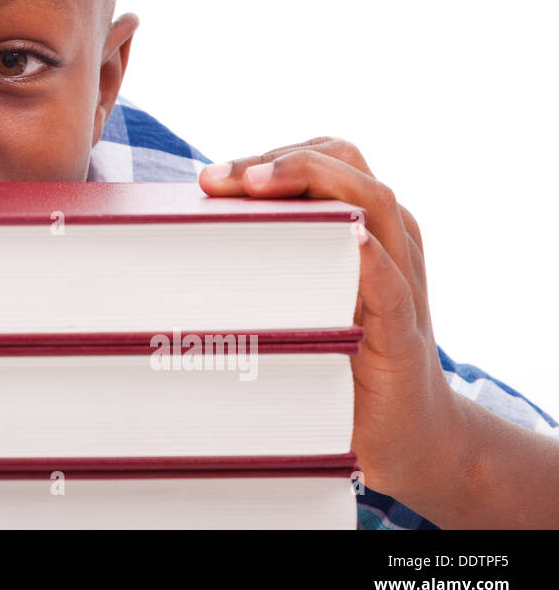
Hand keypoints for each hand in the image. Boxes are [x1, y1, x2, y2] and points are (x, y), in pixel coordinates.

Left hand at [198, 138, 463, 510]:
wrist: (408, 434)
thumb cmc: (339, 357)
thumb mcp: (299, 299)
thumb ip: (264, 264)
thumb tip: (180, 242)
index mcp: (361, 224)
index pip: (323, 159)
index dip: (271, 155)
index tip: (211, 176)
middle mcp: (389, 239)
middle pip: (346, 165)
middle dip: (281, 160)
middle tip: (221, 178)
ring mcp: (403, 281)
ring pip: (375, 202)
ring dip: (315, 184)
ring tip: (259, 186)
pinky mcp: (405, 331)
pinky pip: (394, 284)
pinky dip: (372, 259)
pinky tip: (349, 241)